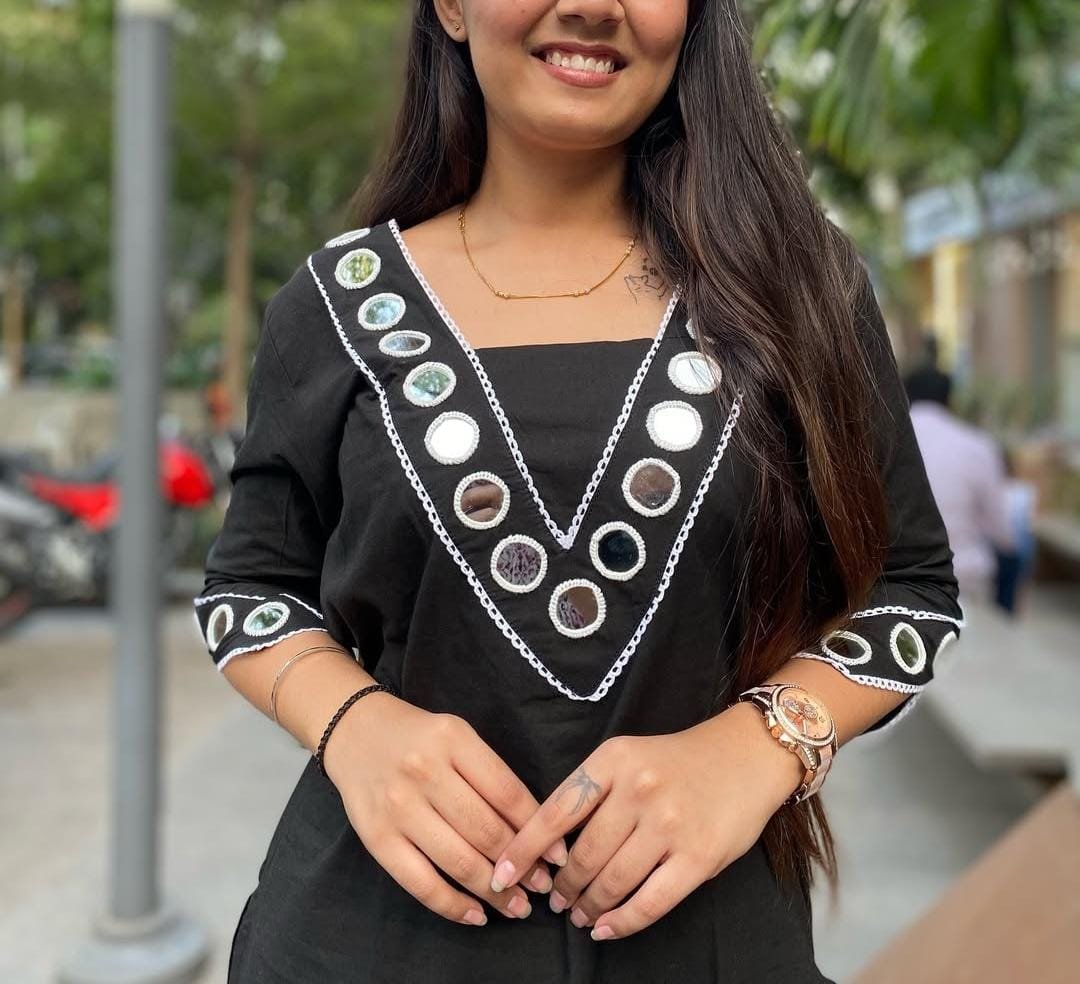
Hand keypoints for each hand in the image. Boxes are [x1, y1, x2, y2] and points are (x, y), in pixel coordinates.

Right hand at [323, 692, 568, 926]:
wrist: (355, 732)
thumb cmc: (418, 738)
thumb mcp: (457, 736)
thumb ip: (490, 774)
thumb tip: (534, 829)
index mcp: (453, 739)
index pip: (507, 792)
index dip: (537, 829)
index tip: (558, 855)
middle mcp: (424, 771)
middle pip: (486, 830)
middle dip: (521, 865)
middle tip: (542, 886)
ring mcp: (398, 807)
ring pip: (458, 860)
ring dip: (494, 892)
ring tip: (517, 906)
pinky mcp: (376, 838)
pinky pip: (421, 883)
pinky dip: (453, 905)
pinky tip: (476, 914)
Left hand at [488, 702, 805, 940]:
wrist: (746, 754)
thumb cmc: (678, 760)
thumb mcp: (627, 755)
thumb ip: (592, 791)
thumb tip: (550, 845)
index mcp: (613, 759)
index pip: (555, 812)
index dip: (522, 850)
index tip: (502, 874)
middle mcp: (638, 789)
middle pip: (583, 854)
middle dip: (562, 886)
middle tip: (554, 901)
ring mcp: (669, 824)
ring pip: (612, 881)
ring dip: (589, 906)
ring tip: (580, 915)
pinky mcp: (699, 856)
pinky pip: (651, 901)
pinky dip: (623, 921)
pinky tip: (607, 928)